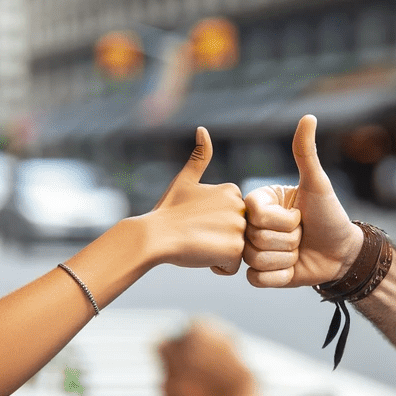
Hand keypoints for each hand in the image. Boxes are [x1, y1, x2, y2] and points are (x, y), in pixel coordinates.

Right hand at [145, 126, 247, 273]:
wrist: (154, 236)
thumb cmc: (167, 211)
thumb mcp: (185, 180)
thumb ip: (199, 156)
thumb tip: (202, 128)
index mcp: (232, 189)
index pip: (231, 218)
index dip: (212, 223)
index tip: (195, 219)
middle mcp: (241, 206)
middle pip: (235, 234)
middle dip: (217, 239)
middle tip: (195, 232)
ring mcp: (240, 228)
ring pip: (234, 250)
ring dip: (217, 253)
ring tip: (197, 243)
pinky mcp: (235, 250)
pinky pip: (232, 267)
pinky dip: (217, 266)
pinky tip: (200, 255)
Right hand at [243, 115, 363, 287]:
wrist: (343, 252)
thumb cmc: (330, 214)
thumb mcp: (317, 184)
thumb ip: (306, 153)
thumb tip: (308, 117)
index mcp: (259, 202)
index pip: (256, 214)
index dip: (282, 220)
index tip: (298, 216)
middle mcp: (253, 225)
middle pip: (255, 238)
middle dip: (287, 240)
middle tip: (301, 235)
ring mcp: (255, 249)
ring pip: (255, 259)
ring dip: (285, 259)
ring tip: (297, 250)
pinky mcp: (261, 274)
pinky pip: (257, 279)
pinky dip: (279, 276)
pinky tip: (292, 267)